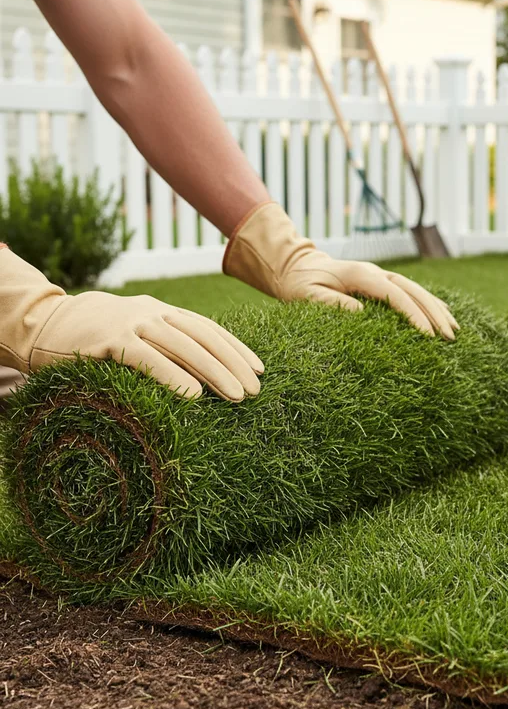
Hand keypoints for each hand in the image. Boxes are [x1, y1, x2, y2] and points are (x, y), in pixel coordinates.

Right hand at [1, 244, 262, 400]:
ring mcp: (132, 323)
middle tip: (255, 391)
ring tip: (236, 395)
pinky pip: (146, 358)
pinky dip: (171, 375)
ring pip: (183, 346)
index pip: (210, 330)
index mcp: (164, 313)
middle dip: (233, 364)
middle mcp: (154, 313)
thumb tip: (203, 377)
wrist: (46, 322)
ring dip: (214, 372)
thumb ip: (166, 347)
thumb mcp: (138, 335)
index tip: (260, 370)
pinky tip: (192, 394)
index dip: (237, 349)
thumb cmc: (99, 337)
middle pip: (204, 338)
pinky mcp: (109, 340)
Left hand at [223, 203, 458, 339]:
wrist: (295, 266)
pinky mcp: (381, 282)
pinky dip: (428, 304)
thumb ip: (332, 303)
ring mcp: (380, 275)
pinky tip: (443, 315)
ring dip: (437, 309)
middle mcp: (376, 272)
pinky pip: (410, 292)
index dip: (414, 315)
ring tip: (454, 329)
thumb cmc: (299, 284)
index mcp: (361, 275)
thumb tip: (361, 312)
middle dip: (434, 314)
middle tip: (451, 336)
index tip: (428, 336)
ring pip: (416, 290)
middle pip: (413, 291)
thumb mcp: (307, 296)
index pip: (395, 295)